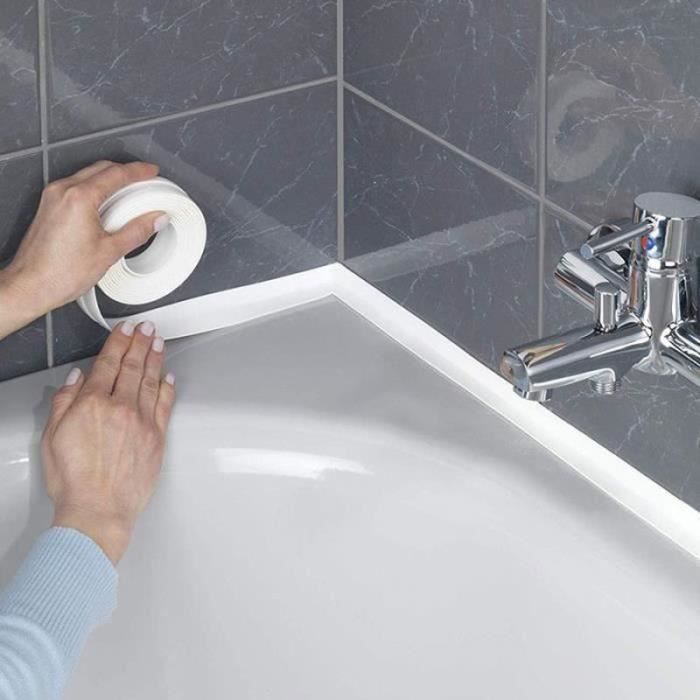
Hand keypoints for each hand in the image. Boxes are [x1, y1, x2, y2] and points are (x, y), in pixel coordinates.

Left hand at [0, 161, 167, 333]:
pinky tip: (107, 207)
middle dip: (125, 172)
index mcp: (80, 198)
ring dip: (109, 181)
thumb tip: (155, 220)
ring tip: (128, 197)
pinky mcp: (48, 206)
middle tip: (144, 182)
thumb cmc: (61, 273)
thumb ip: (137, 231)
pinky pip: (76, 188)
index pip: (116, 174)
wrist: (31, 285)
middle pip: (101, 169)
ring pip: (87, 176)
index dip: (139, 171)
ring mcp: (53, 197)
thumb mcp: (109, 252)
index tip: (152, 172)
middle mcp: (63, 192)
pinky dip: (95, 190)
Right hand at [41, 320, 175, 564]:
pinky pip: (165, 404)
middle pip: (133, 366)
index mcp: (92, 404)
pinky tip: (168, 375)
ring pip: (151, 380)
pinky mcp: (158, 436)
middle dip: (140, 342)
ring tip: (158, 341)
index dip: (118, 342)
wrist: (98, 510)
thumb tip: (77, 377)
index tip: (125, 328)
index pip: (109, 363)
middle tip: (147, 326)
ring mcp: (143, 421)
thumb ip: (64, 402)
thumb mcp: (52, 437)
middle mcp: (121, 407)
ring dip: (155, 357)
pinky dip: (167, 387)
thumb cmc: (72, 479)